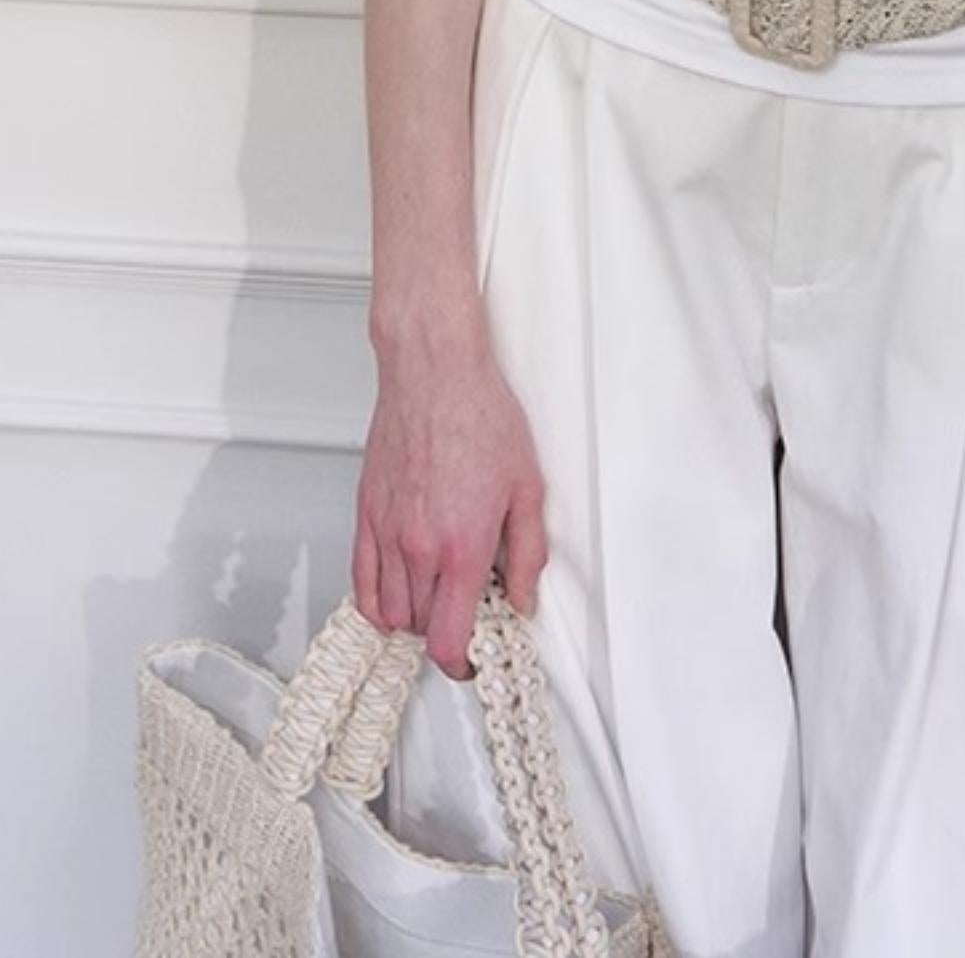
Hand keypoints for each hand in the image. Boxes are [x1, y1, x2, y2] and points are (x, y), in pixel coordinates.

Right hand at [351, 334, 547, 678]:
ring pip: (390, 612)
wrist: (435, 373)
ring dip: (415, 617)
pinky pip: (362, 583)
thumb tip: (521, 598)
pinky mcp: (367, 516)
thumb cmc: (481, 416)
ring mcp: (387, 534)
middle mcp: (419, 548)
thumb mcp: (528, 488)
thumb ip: (528, 553)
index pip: (449, 640)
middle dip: (447, 632)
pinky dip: (377, 603)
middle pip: (422, 630)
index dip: (463, 664)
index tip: (475, 660)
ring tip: (440, 597)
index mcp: (462, 548)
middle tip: (470, 612)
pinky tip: (397, 596)